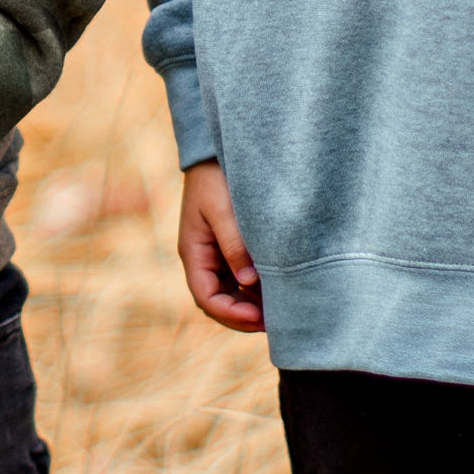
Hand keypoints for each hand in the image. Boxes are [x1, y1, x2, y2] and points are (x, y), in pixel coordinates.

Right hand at [177, 161, 263, 332]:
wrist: (216, 151)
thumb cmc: (216, 178)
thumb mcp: (224, 210)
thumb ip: (234, 245)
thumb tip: (249, 282)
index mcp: (193, 253)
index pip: (207, 298)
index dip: (231, 314)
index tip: (259, 317)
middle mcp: (203, 259)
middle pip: (218, 302)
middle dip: (243, 317)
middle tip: (276, 323)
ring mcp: (215, 255)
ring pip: (231, 293)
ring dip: (250, 305)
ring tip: (280, 310)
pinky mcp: (230, 248)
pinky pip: (240, 278)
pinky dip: (255, 289)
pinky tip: (277, 290)